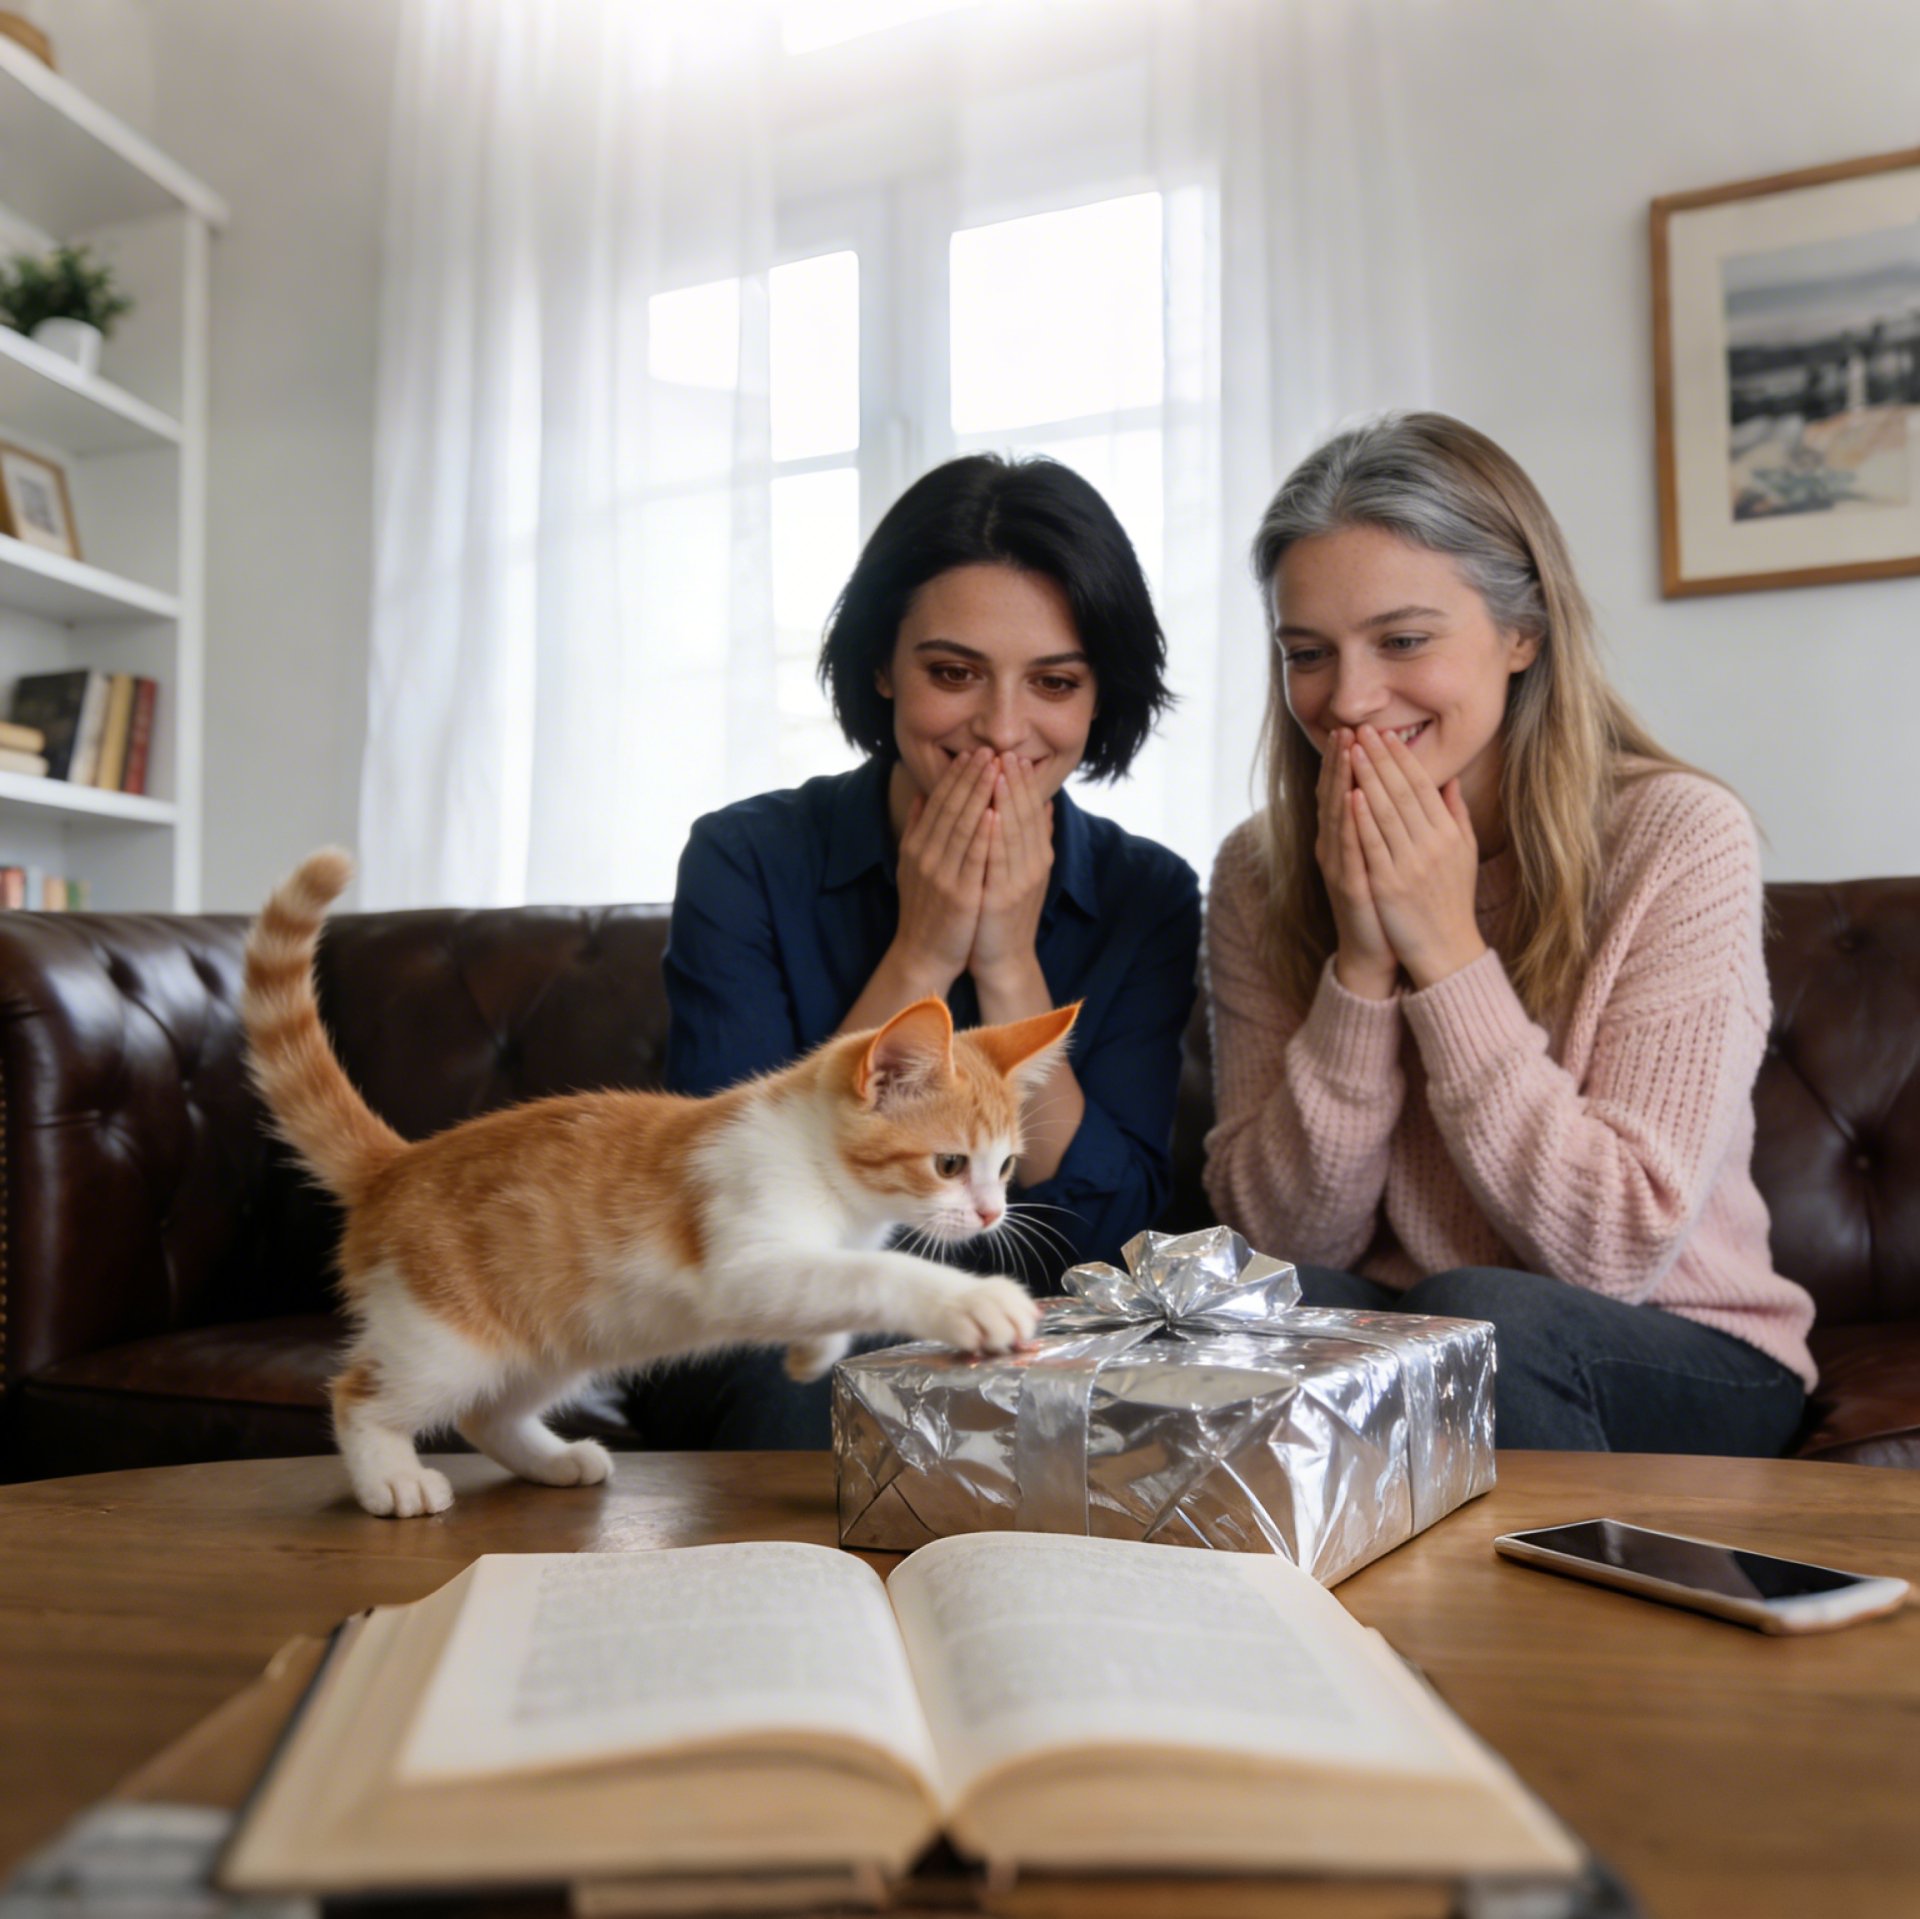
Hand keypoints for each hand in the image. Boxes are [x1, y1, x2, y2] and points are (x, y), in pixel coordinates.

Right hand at [890, 748, 996, 988]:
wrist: (923, 955)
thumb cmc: (924, 910)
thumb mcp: (911, 866)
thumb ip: (917, 830)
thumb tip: (922, 795)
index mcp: (916, 847)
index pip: (938, 803)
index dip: (956, 776)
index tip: (973, 752)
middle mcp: (926, 857)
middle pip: (951, 808)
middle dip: (970, 776)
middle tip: (988, 749)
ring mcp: (942, 875)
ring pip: (962, 826)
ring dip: (979, 794)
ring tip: (995, 767)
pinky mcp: (959, 896)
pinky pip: (972, 858)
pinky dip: (983, 833)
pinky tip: (994, 811)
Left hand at [968, 755, 1052, 990]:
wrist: (1002, 959)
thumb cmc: (1003, 913)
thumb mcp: (1021, 872)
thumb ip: (1031, 839)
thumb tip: (1042, 805)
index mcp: (1036, 856)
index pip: (1031, 811)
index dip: (1023, 782)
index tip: (1013, 755)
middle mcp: (1034, 865)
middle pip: (1025, 815)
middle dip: (1016, 782)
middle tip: (1008, 751)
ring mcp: (1020, 881)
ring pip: (1015, 832)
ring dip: (1007, 799)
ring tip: (1000, 770)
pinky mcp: (1004, 897)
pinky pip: (999, 861)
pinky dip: (996, 836)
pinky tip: (990, 813)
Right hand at [1314, 727, 1397, 998]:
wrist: (1375, 950)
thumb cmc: (1386, 903)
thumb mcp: (1391, 857)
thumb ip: (1396, 824)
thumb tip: (1421, 790)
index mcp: (1348, 839)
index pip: (1347, 790)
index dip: (1349, 760)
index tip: (1358, 729)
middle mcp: (1336, 848)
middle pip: (1335, 795)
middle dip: (1341, 761)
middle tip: (1346, 728)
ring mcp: (1338, 866)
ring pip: (1336, 816)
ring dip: (1340, 781)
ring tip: (1346, 750)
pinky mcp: (1347, 884)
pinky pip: (1347, 848)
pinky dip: (1348, 822)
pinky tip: (1352, 798)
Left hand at [1347, 725, 1486, 989]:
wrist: (1445, 949)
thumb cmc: (1451, 899)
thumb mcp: (1463, 854)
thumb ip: (1455, 815)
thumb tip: (1448, 780)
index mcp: (1448, 834)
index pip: (1422, 786)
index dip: (1403, 758)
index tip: (1386, 733)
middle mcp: (1432, 844)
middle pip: (1403, 792)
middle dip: (1381, 758)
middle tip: (1364, 729)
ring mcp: (1411, 865)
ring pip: (1386, 812)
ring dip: (1368, 778)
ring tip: (1353, 749)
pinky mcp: (1390, 885)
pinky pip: (1374, 846)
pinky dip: (1363, 819)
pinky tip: (1351, 795)